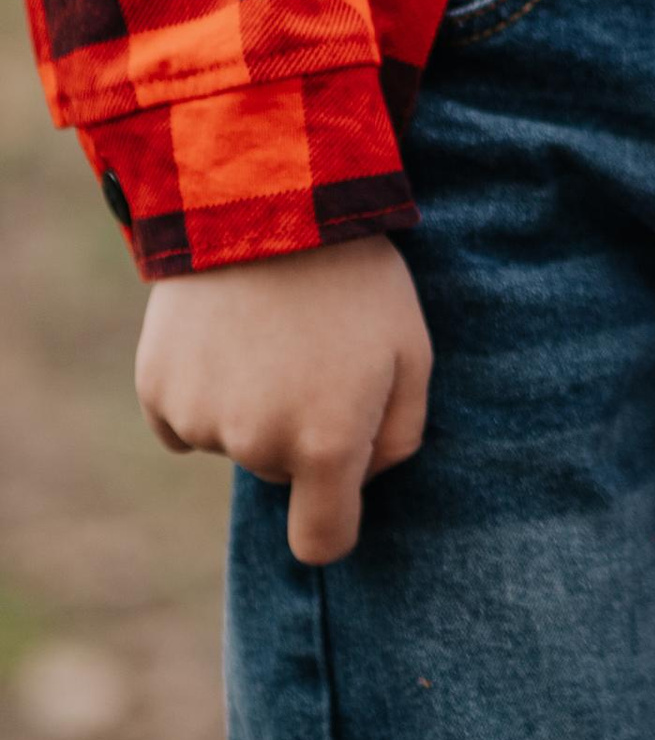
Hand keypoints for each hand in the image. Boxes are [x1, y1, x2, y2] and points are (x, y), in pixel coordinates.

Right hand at [135, 232, 432, 564]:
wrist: (266, 198)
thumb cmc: (355, 275)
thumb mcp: (413, 349)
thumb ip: (399, 435)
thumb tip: (364, 480)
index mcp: (328, 445)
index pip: (322, 542)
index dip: (333, 523)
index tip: (336, 498)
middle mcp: (258, 447)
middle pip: (281, 474)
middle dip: (299, 432)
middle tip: (314, 352)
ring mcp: (202, 420)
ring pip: (232, 440)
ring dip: (249, 404)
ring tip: (270, 329)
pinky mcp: (156, 391)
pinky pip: (184, 418)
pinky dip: (201, 388)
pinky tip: (223, 334)